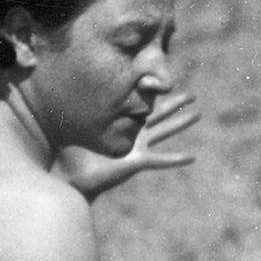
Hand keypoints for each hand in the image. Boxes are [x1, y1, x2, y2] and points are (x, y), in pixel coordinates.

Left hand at [55, 93, 198, 197]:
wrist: (73, 178)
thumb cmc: (70, 153)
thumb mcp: (76, 126)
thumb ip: (77, 109)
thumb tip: (63, 85)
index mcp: (121, 125)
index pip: (141, 106)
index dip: (154, 94)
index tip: (165, 82)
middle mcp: (133, 135)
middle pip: (160, 115)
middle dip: (176, 105)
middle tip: (193, 95)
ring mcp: (137, 148)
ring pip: (164, 132)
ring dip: (181, 124)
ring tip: (198, 114)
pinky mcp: (136, 162)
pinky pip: (160, 160)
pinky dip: (175, 159)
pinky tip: (191, 158)